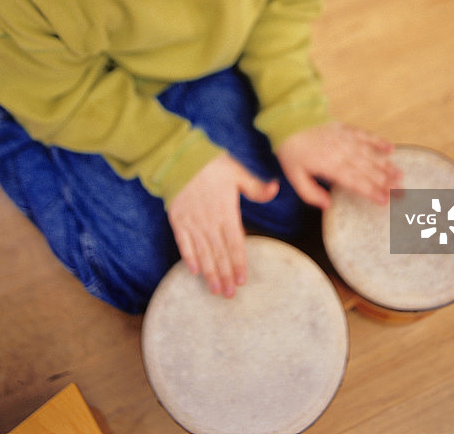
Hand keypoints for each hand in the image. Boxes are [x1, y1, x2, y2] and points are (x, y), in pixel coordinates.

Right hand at [167, 152, 278, 297]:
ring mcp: (192, 222)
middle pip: (219, 253)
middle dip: (225, 275)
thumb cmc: (211, 164)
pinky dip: (188, 257)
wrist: (180, 158)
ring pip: (203, 253)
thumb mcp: (238, 172)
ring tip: (215, 290)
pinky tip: (193, 271)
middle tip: (230, 294)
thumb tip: (275, 189)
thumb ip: (255, 187)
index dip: (239, 263)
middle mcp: (209, 221)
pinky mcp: (178, 220)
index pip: (235, 243)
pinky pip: (183, 243)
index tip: (242, 280)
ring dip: (209, 272)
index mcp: (226, 212)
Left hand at [276, 123, 400, 208]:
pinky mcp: (346, 129)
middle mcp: (341, 153)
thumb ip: (310, 193)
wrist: (288, 121)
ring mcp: (345, 139)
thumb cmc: (292, 151)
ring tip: (400, 175)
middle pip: (367, 169)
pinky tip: (391, 148)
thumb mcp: (294, 176)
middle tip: (402, 192)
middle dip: (385, 182)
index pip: (355, 181)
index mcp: (330, 166)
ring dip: (386, 165)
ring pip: (370, 154)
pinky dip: (379, 141)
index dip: (370, 191)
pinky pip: (365, 135)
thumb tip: (328, 205)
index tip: (385, 200)